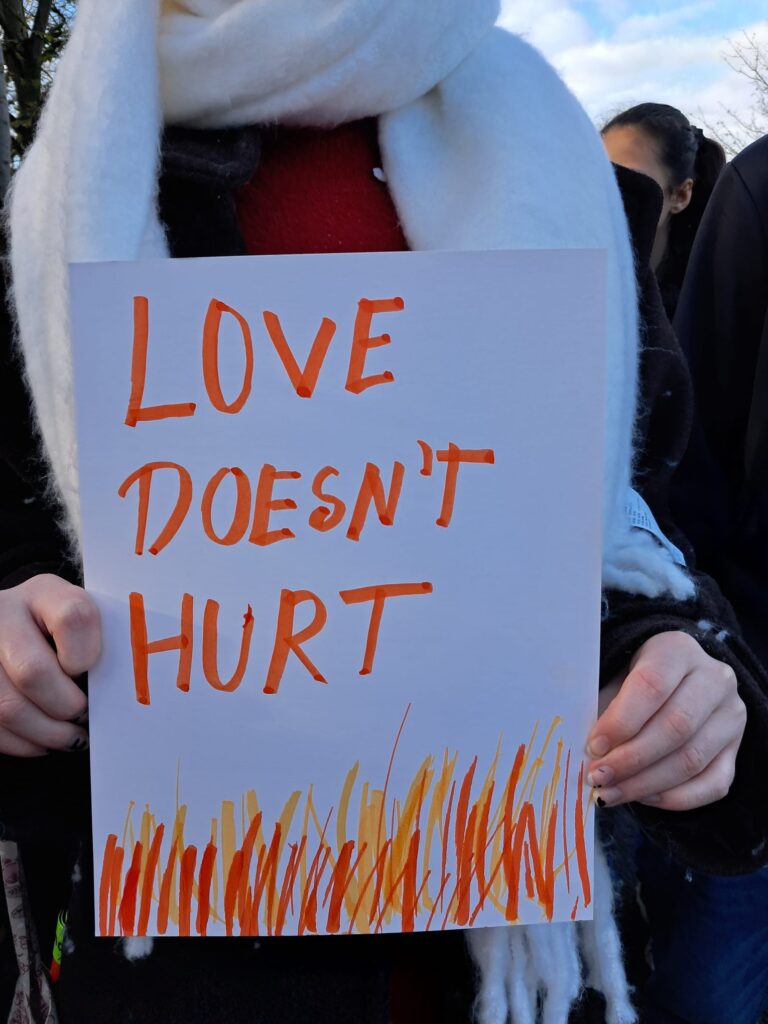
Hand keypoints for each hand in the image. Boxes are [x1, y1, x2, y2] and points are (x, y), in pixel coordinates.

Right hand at [0, 575, 99, 756]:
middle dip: (67, 706)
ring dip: (48, 734)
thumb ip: (102, 644)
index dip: (86, 655)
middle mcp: (1, 616)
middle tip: (83, 714)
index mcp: (43, 593)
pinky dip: (23, 743)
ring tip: (70, 736)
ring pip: (8, 708)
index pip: (74, 618)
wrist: (17, 628)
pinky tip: (41, 739)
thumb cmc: (66, 632)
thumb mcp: (84, 620)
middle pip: (33, 672)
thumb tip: (122, 692)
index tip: (91, 670)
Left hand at [586, 631, 745, 811]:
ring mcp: (731, 716)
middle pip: (675, 727)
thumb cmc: (634, 678)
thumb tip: (590, 753)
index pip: (651, 686)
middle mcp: (714, 680)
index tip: (593, 747)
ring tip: (611, 793)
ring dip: (646, 784)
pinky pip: (713, 784)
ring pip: (692, 759)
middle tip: (598, 777)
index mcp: (678, 650)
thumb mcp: (615, 677)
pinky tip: (643, 797)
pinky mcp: (736, 749)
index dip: (620, 721)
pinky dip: (675, 798)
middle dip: (631, 760)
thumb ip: (604, 708)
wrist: (675, 679)